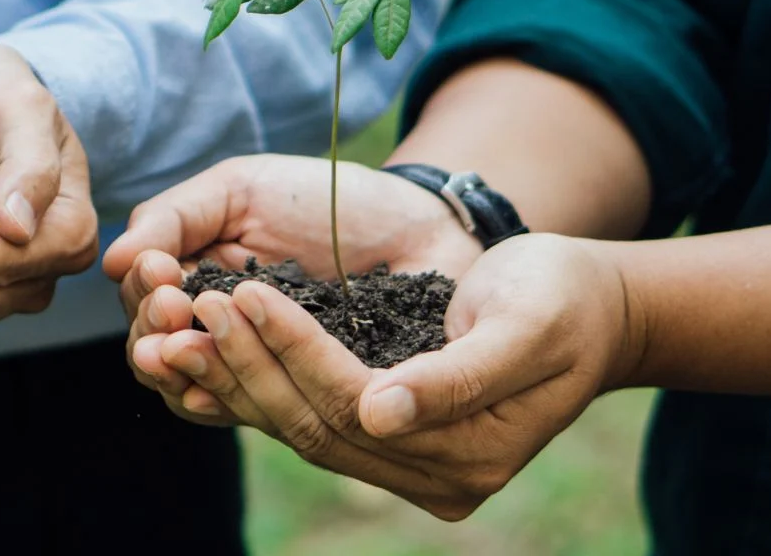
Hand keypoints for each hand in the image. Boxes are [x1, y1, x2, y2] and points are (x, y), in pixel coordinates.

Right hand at [105, 155, 481, 423]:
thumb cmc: (326, 200)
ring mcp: (259, 374)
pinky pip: (258, 418)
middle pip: (160, 358)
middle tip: (172, 310)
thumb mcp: (241, 191)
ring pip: (198, 392)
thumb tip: (111, 262)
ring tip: (180, 351)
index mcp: (193, 289)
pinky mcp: (305, 403)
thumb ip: (177, 218)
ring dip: (182, 372)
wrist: (423, 225)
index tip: (160, 273)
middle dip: (155, 336)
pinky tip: (213, 394)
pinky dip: (228, 405)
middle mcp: (217, 340)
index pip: (144, 309)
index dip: (143, 296)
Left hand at [160, 233, 633, 518]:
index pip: (355, 406)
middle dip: (251, 363)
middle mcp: (434, 477)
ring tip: (183, 322)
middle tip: (194, 303)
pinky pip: (306, 418)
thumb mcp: (525, 325)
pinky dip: (255, 381)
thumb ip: (458, 376)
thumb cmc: (561, 300)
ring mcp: (407, 466)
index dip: (295, 350)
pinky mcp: (383, 440)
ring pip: (300, 428)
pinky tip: (209, 345)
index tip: (246, 292)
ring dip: (238, 376)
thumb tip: (379, 415)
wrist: (587, 309)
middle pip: (316, 426)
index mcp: (470, 455)